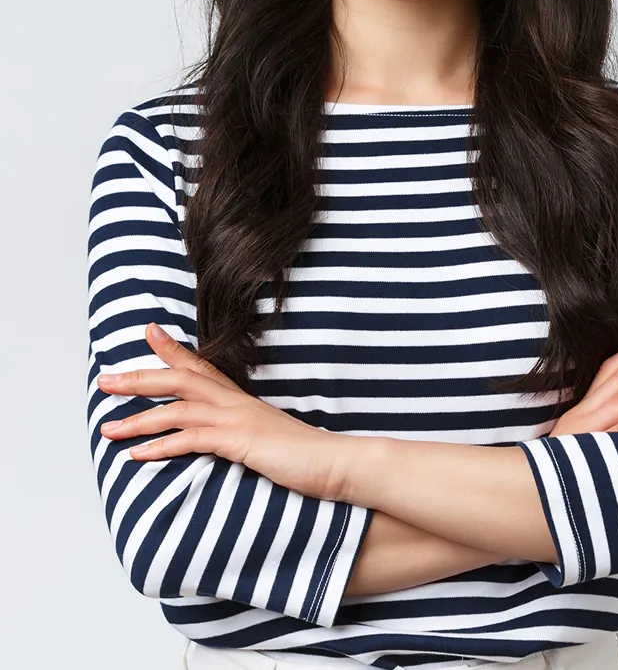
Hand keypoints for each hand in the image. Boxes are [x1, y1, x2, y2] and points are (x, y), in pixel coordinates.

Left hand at [97, 322, 349, 500]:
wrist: (336, 461)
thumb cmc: (305, 456)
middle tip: (105, 379)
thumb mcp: (268, 437)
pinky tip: (138, 456)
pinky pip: (192, 438)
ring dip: (138, 418)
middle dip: (139, 378)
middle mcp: (234, 403)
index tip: (148, 331)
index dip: (172, 349)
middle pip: (179, 380)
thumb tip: (228, 439)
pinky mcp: (239, 441)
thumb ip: (245, 432)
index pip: (200, 367)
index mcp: (240, 399)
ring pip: (178, 408)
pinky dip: (161, 446)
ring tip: (108, 429)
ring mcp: (237, 420)